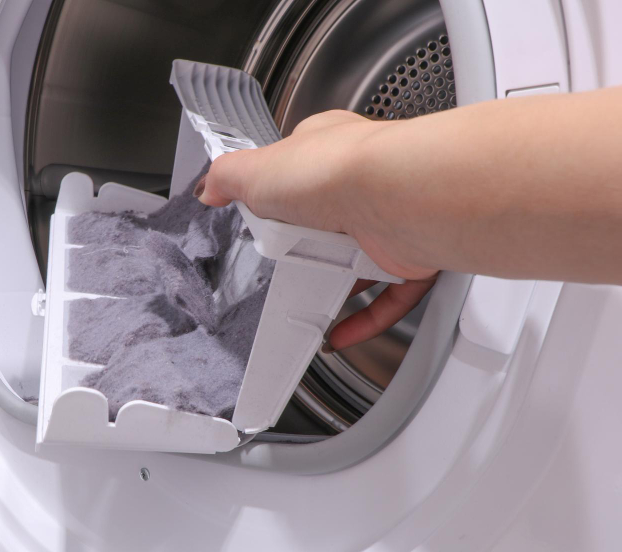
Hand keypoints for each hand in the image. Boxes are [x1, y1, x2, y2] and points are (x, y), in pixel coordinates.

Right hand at [196, 110, 437, 348]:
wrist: (399, 198)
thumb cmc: (337, 171)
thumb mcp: (257, 168)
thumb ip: (227, 177)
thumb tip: (209, 187)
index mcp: (328, 150)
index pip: (300, 169)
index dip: (280, 193)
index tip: (261, 221)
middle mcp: (363, 182)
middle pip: (329, 219)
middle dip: (307, 246)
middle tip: (281, 268)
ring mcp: (390, 219)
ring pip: (361, 260)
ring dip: (336, 286)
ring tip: (306, 306)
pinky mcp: (412, 257)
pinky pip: (391, 297)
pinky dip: (366, 319)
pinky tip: (341, 332)